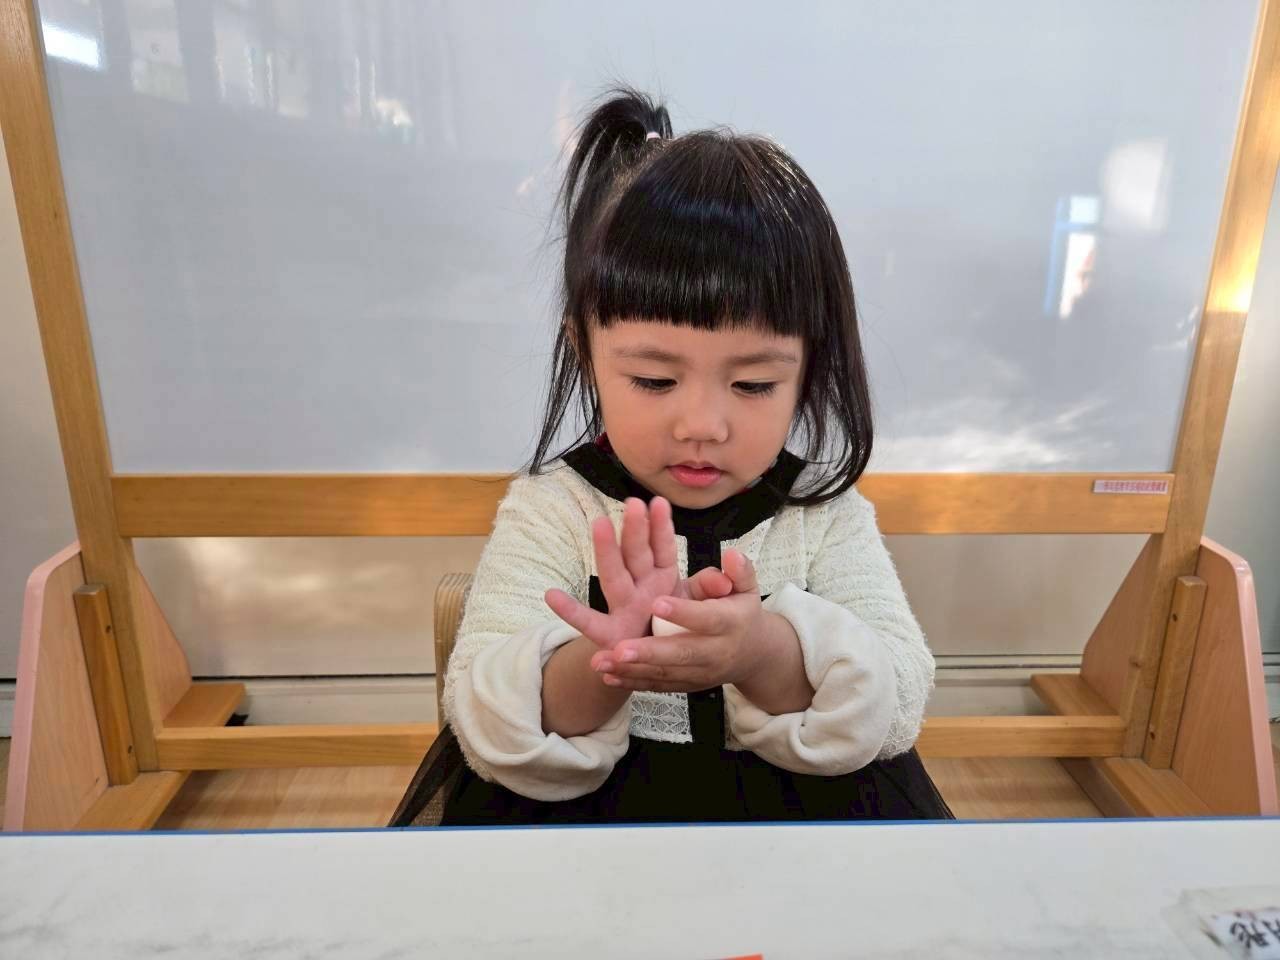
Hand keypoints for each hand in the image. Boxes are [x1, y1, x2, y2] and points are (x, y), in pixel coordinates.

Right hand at [544, 496, 732, 652]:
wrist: (660, 664)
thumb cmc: (677, 626)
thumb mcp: (699, 605)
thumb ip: (708, 589)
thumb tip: (724, 580)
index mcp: (662, 577)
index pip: (662, 547)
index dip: (661, 527)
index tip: (659, 502)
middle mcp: (639, 586)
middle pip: (636, 554)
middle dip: (635, 529)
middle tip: (634, 503)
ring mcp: (622, 607)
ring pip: (614, 577)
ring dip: (607, 551)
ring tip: (599, 524)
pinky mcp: (611, 634)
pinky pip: (589, 622)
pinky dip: (570, 611)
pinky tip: (552, 596)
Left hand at [588, 549, 771, 692]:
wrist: (751, 655)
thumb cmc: (742, 613)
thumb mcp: (747, 589)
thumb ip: (740, 571)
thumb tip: (733, 555)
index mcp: (730, 624)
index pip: (707, 619)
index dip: (683, 612)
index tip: (656, 604)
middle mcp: (715, 652)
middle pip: (682, 653)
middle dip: (650, 652)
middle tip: (621, 649)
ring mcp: (699, 673)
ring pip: (664, 673)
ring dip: (632, 669)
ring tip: (602, 662)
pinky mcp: (686, 685)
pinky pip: (658, 685)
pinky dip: (633, 682)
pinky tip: (608, 677)